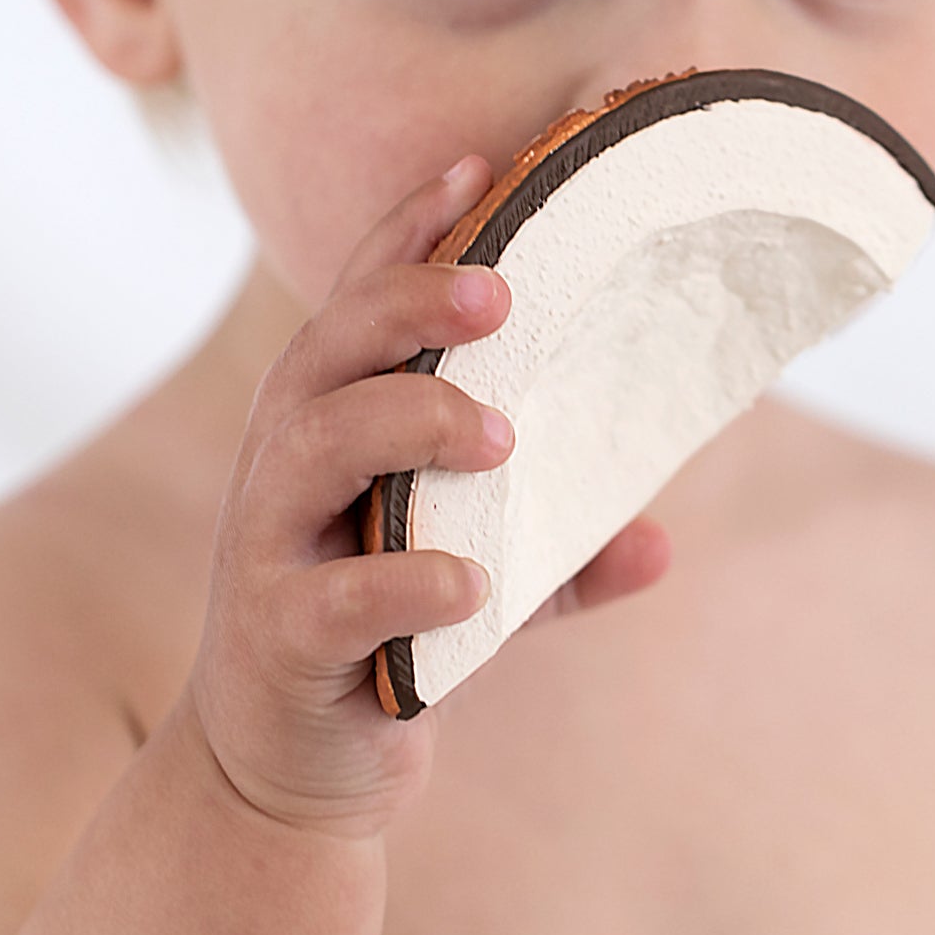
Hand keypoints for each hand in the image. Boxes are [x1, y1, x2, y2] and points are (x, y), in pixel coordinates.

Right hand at [185, 155, 670, 843]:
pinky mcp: (280, 634)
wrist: (281, 769)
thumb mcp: (470, 574)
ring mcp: (270, 545)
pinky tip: (474, 583)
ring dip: (410, 424)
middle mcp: (283, 463)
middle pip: (328, 349)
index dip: (407, 229)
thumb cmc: (381, 633)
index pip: (356, 300)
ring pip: (314, 447)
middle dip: (408, 304)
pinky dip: (405, 581)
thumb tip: (664, 542)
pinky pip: (334, 596)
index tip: (479, 165)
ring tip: (503, 436)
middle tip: (503, 294)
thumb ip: (558, 555)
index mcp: (324, 421)